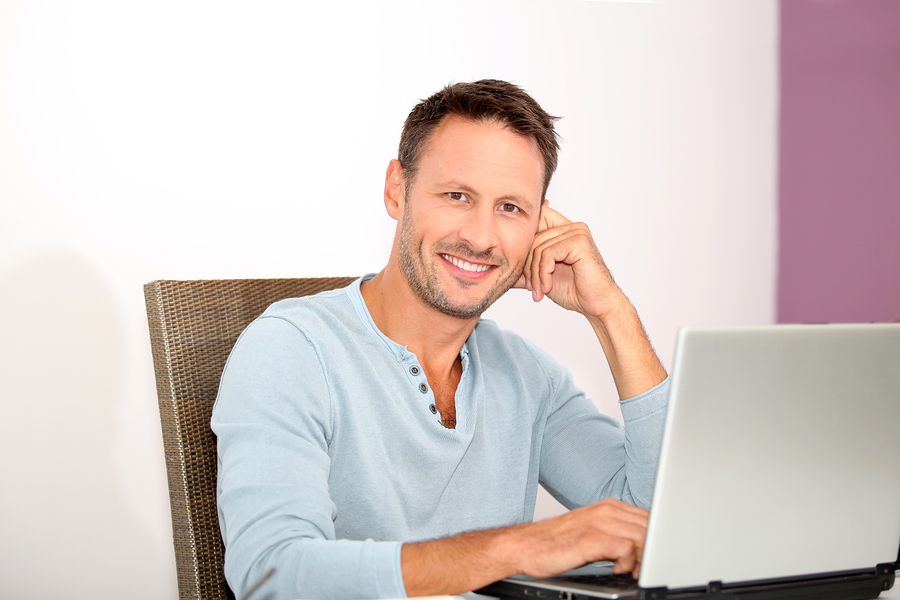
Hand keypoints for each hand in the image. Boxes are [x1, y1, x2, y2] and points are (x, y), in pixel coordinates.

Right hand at [400, 498, 648, 596]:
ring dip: (642, 558)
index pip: (650, 519)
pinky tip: (615, 569)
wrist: (522, 547)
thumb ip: (616, 534)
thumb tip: (642, 548)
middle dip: (654, 549)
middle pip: (651, 527)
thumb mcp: (591, 534)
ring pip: (644, 537)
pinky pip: (629, 548)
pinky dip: (628, 562)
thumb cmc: (553, 544)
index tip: (655, 556)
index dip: (657, 539)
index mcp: (609, 507)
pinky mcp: (593, 537)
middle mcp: (607, 509)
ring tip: (628, 570)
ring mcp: (601, 521)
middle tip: (639, 568)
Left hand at [515, 203, 667, 399]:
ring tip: (539, 291)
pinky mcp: (579, 242)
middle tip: (530, 287)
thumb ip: (523, 268)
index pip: (534, 221)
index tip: (519, 266)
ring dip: (534, 274)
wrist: (597, 305)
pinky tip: (547, 288)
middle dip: (526, 265)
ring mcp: (576, 232)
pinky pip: (548, 254)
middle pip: (531, 237)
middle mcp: (571, 226)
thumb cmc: (574, 291)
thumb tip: (494, 268)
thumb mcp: (541, 277)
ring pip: (537, 247)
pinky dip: (543, 273)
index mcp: (564, 229)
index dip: (522, 240)